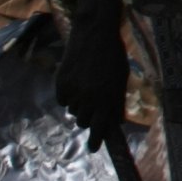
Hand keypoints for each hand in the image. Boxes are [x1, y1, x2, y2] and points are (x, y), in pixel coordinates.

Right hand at [55, 14, 134, 152]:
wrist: (95, 32)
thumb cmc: (113, 55)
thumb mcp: (120, 79)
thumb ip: (117, 102)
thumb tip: (115, 123)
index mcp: (108, 98)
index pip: (100, 128)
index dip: (96, 141)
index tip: (93, 148)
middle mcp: (90, 98)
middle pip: (84, 122)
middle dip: (88, 118)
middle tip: (90, 107)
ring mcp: (74, 91)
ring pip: (73, 110)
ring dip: (79, 104)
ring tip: (86, 85)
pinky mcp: (61, 83)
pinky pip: (62, 99)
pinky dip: (67, 95)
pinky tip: (75, 79)